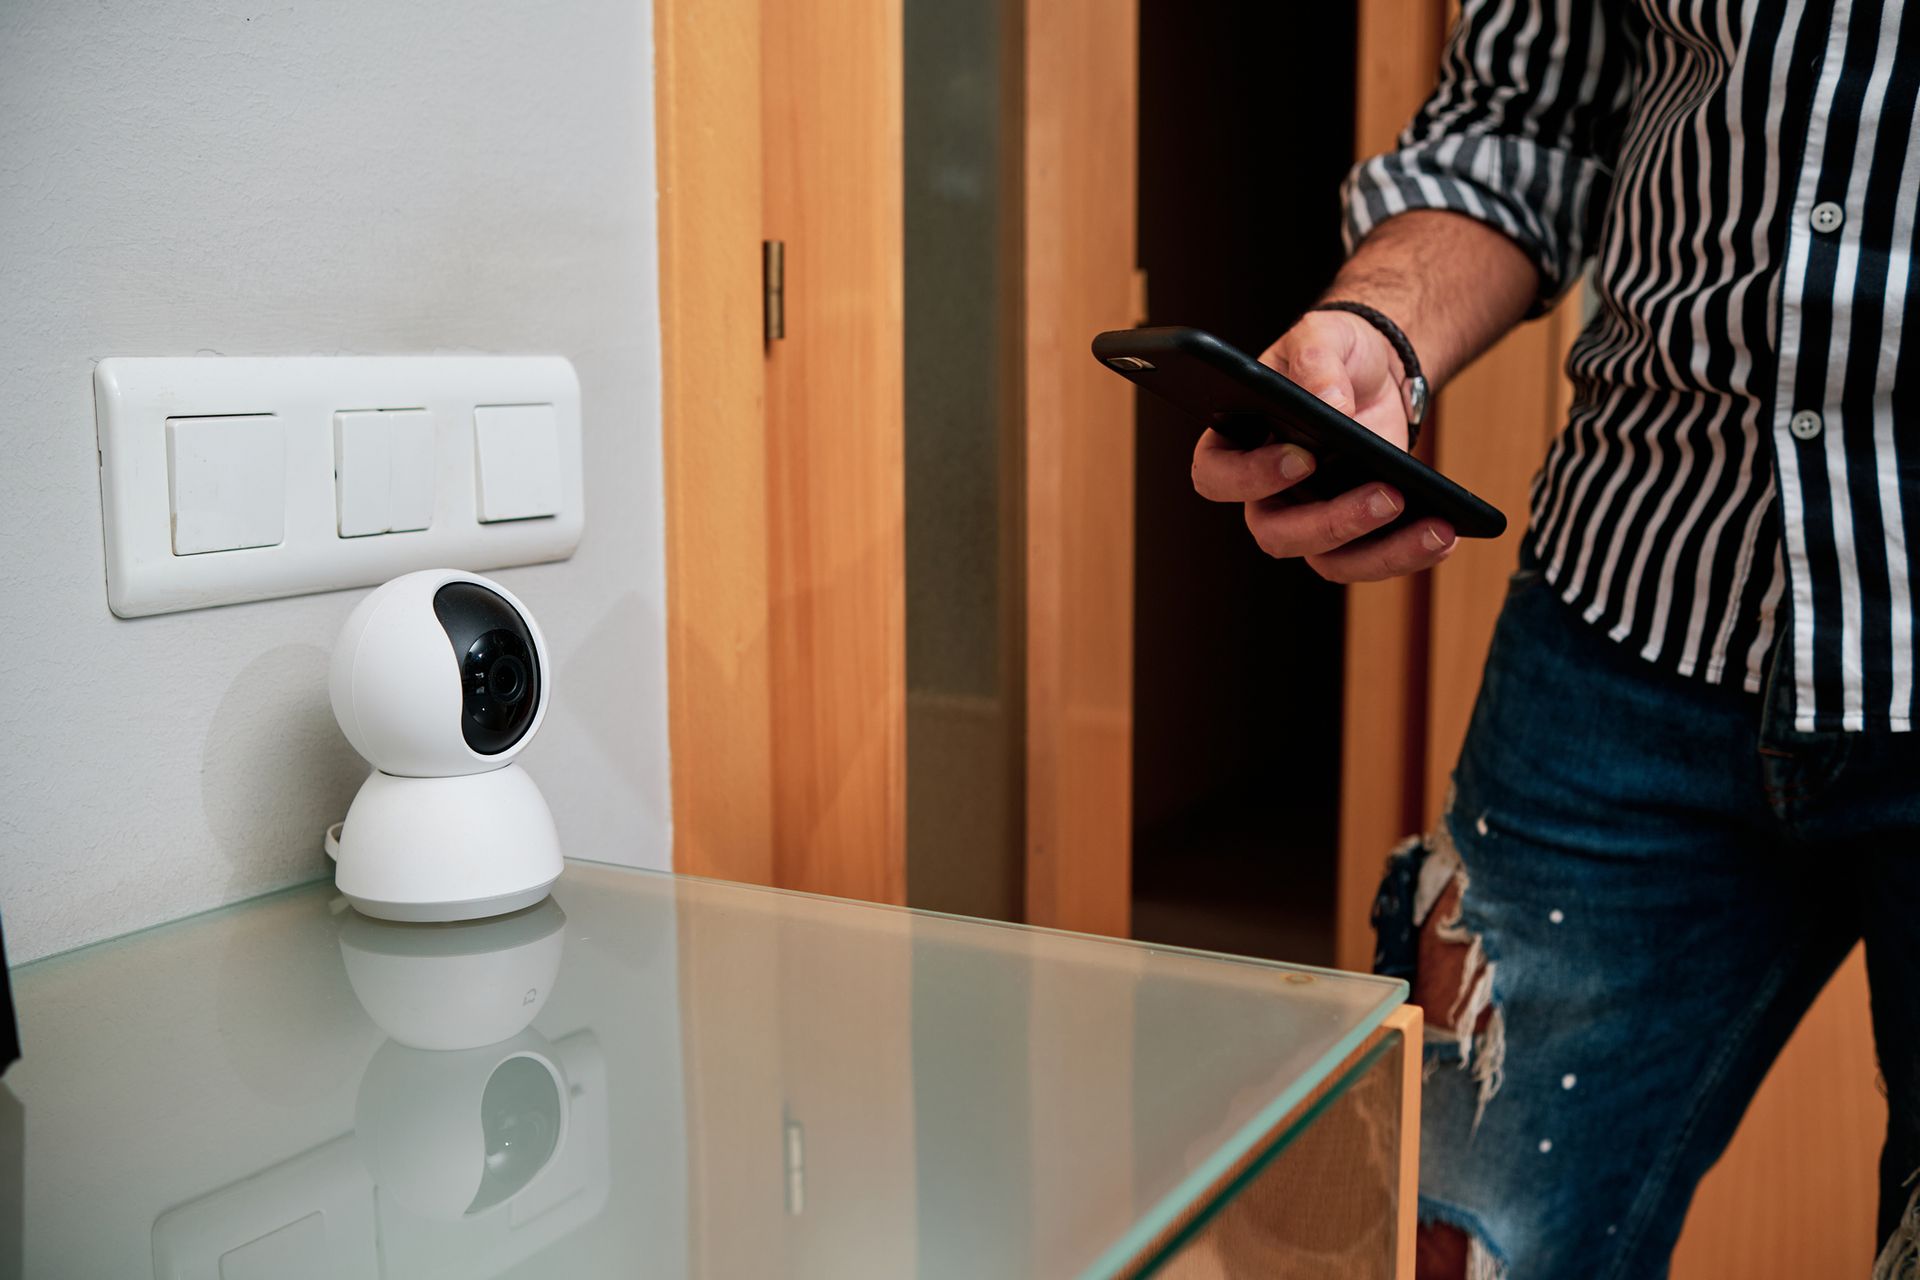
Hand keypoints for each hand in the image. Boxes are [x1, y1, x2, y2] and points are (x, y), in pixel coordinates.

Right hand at [1189, 310, 1456, 582]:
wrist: (1374, 371)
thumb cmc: (1332, 353)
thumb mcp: (1322, 337)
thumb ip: (1316, 361)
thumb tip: (1332, 407)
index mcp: (1235, 444)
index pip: (1216, 476)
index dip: (1251, 477)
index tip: (1302, 456)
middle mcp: (1263, 494)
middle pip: (1276, 533)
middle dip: (1333, 522)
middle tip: (1388, 495)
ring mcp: (1307, 520)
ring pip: (1328, 561)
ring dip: (1381, 553)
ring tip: (1435, 528)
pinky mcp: (1352, 533)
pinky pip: (1369, 562)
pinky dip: (1408, 554)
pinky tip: (1444, 533)